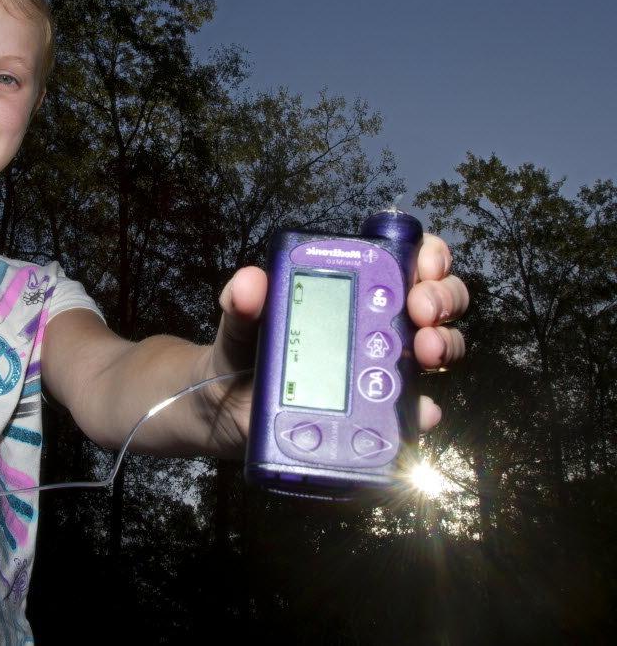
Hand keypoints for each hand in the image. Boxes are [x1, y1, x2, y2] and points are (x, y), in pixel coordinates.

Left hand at [198, 234, 468, 454]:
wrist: (227, 413)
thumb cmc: (241, 354)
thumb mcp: (237, 324)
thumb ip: (239, 302)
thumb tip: (250, 282)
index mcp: (350, 291)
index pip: (404, 259)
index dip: (428, 256)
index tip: (422, 267)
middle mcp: (378, 324)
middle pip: (436, 300)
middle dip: (442, 298)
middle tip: (421, 312)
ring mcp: (385, 368)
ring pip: (438, 347)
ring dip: (442, 344)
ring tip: (423, 352)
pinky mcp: (380, 414)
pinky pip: (414, 411)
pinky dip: (423, 410)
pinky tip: (420, 410)